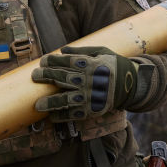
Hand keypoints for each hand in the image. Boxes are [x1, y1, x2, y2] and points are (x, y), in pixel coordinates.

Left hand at [31, 45, 151, 121]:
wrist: (131, 85)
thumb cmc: (114, 65)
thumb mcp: (102, 52)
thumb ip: (82, 50)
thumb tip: (63, 49)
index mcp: (91, 65)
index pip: (67, 61)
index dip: (53, 60)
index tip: (43, 61)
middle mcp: (88, 81)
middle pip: (62, 78)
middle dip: (46, 76)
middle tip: (35, 76)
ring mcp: (90, 97)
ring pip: (66, 100)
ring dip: (50, 103)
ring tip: (37, 105)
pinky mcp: (92, 110)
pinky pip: (74, 114)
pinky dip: (62, 116)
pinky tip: (52, 116)